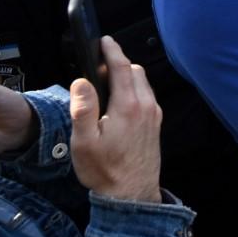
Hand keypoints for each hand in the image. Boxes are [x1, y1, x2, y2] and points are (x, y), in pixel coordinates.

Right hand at [71, 36, 162, 203]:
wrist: (131, 196)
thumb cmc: (105, 171)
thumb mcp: (84, 142)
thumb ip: (83, 109)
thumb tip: (82, 82)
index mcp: (128, 106)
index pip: (122, 67)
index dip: (112, 50)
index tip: (104, 40)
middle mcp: (146, 106)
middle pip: (135, 71)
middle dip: (118, 63)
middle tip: (98, 68)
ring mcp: (154, 115)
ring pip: (143, 83)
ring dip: (127, 77)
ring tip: (106, 86)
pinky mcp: (156, 125)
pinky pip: (147, 97)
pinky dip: (134, 90)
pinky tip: (119, 103)